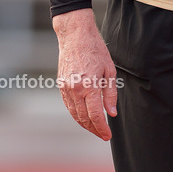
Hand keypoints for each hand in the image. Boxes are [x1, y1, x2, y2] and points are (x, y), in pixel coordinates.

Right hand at [53, 8, 117, 139]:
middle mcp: (75, 90)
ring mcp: (66, 88)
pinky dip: (76, 114)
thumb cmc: (95, 50)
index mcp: (89, 86)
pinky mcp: (61, 85)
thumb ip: (110, 94)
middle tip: (103, 135)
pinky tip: (84, 117)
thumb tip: (111, 113)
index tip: (107, 135)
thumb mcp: (109, 70)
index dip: (102, 128)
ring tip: (95, 129)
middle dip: (94, 129)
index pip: (95, 115)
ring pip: (75, 114)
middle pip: (84, 118)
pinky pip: (68, 106)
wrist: (75, 36)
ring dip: (84, 124)